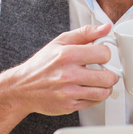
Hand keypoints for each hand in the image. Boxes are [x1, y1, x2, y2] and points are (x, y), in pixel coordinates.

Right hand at [2, 23, 119, 116]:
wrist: (22, 88)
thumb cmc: (42, 64)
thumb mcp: (60, 42)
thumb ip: (85, 33)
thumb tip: (106, 27)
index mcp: (67, 55)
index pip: (104, 54)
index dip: (106, 54)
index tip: (101, 56)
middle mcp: (68, 75)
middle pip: (108, 76)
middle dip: (110, 73)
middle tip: (105, 71)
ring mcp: (69, 92)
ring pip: (104, 92)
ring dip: (106, 86)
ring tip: (99, 81)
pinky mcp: (69, 106)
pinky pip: (94, 103)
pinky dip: (96, 97)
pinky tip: (89, 90)